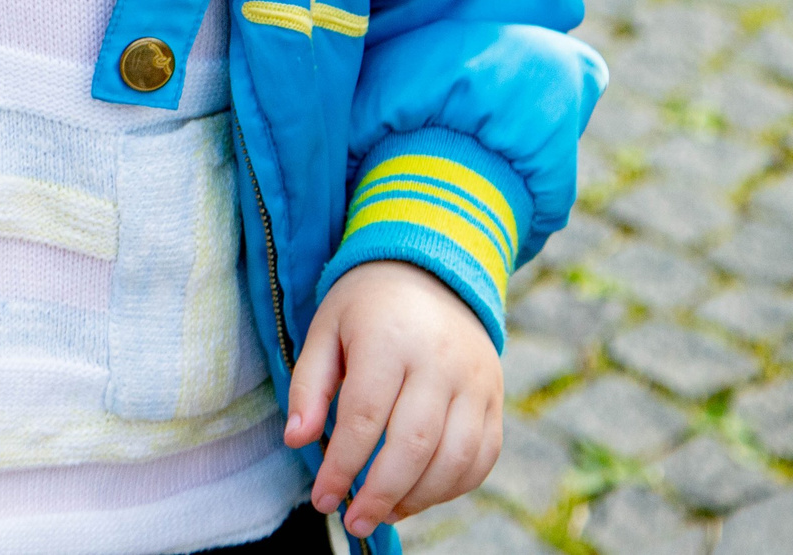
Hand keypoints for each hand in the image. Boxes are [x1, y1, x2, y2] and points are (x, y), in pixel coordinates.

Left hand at [285, 259, 503, 538]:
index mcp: (390, 338)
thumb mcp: (325, 330)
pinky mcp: (496, 398)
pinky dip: (453, 487)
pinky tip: (418, 496)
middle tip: (353, 520)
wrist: (432, 271)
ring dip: (418, 498)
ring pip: (454, 457)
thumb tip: (297, 440)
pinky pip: (482, 456)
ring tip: (383, 513)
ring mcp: (475, 381)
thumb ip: (308, 386)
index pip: (365, 416)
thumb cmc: (367, 307)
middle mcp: (440, 361)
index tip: (322, 497)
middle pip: (413, 444)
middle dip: (380, 493)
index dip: (342, 465)